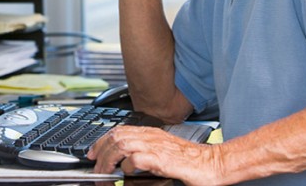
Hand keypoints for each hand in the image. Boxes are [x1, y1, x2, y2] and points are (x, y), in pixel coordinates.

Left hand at [87, 125, 222, 184]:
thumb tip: (125, 164)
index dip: (101, 141)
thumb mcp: (163, 153)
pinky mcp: (162, 160)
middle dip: (100, 151)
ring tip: (104, 173)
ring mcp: (156, 147)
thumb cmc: (192, 161)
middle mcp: (151, 136)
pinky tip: (126, 173)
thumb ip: (145, 154)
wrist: (212, 164)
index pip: (118, 130)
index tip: (92, 152)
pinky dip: (126, 165)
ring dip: (108, 160)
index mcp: (151, 133)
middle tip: (94, 167)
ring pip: (121, 145)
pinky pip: (136, 159)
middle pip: (115, 136)